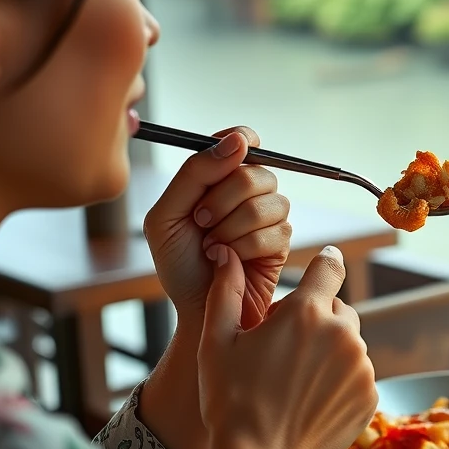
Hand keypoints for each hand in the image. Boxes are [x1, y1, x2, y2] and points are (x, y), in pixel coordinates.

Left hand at [143, 127, 290, 330]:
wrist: (196, 308)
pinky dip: (246, 247)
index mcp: (218, 177)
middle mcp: (247, 192)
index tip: (232, 155)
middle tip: (201, 222)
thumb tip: (237, 140)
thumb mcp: (166, 215)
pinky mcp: (281, 242)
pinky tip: (231, 260)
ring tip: (214, 247)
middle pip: (257, 172)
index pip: (242, 140)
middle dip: (223, 200)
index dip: (241, 141)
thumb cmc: (178, 264)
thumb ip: (194, 173)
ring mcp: (268, 216)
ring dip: (233, 228)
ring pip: (268, 203)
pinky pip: (276, 232)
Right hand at [200, 245, 377, 448]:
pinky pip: (357, 376)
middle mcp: (343, 334)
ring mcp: (361, 367)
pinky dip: (340, 382)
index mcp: (307, 313)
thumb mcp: (216, 342)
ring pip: (349, 344)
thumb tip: (227, 254)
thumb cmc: (231, 403)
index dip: (325, 263)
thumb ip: (227, 291)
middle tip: (285, 349)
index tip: (325, 263)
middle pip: (337, 309)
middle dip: (317, 319)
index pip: (329, 267)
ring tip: (295, 382)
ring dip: (330, 351)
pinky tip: (311, 402)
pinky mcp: (370, 397)